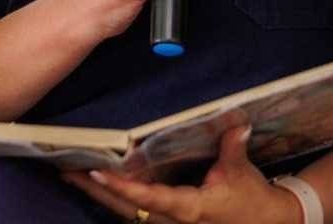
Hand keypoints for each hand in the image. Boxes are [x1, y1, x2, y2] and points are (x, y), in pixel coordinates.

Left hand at [63, 126, 301, 223]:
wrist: (265, 223)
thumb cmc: (251, 199)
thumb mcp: (240, 172)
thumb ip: (231, 145)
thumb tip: (234, 118)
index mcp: (189, 209)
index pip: (150, 198)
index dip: (122, 187)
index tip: (99, 173)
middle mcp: (172, 220)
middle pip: (125, 207)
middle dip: (95, 190)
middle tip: (67, 170)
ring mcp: (167, 222)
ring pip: (125, 210)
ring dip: (99, 193)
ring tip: (72, 173)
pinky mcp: (166, 218)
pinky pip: (134, 209)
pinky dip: (114, 195)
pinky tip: (97, 182)